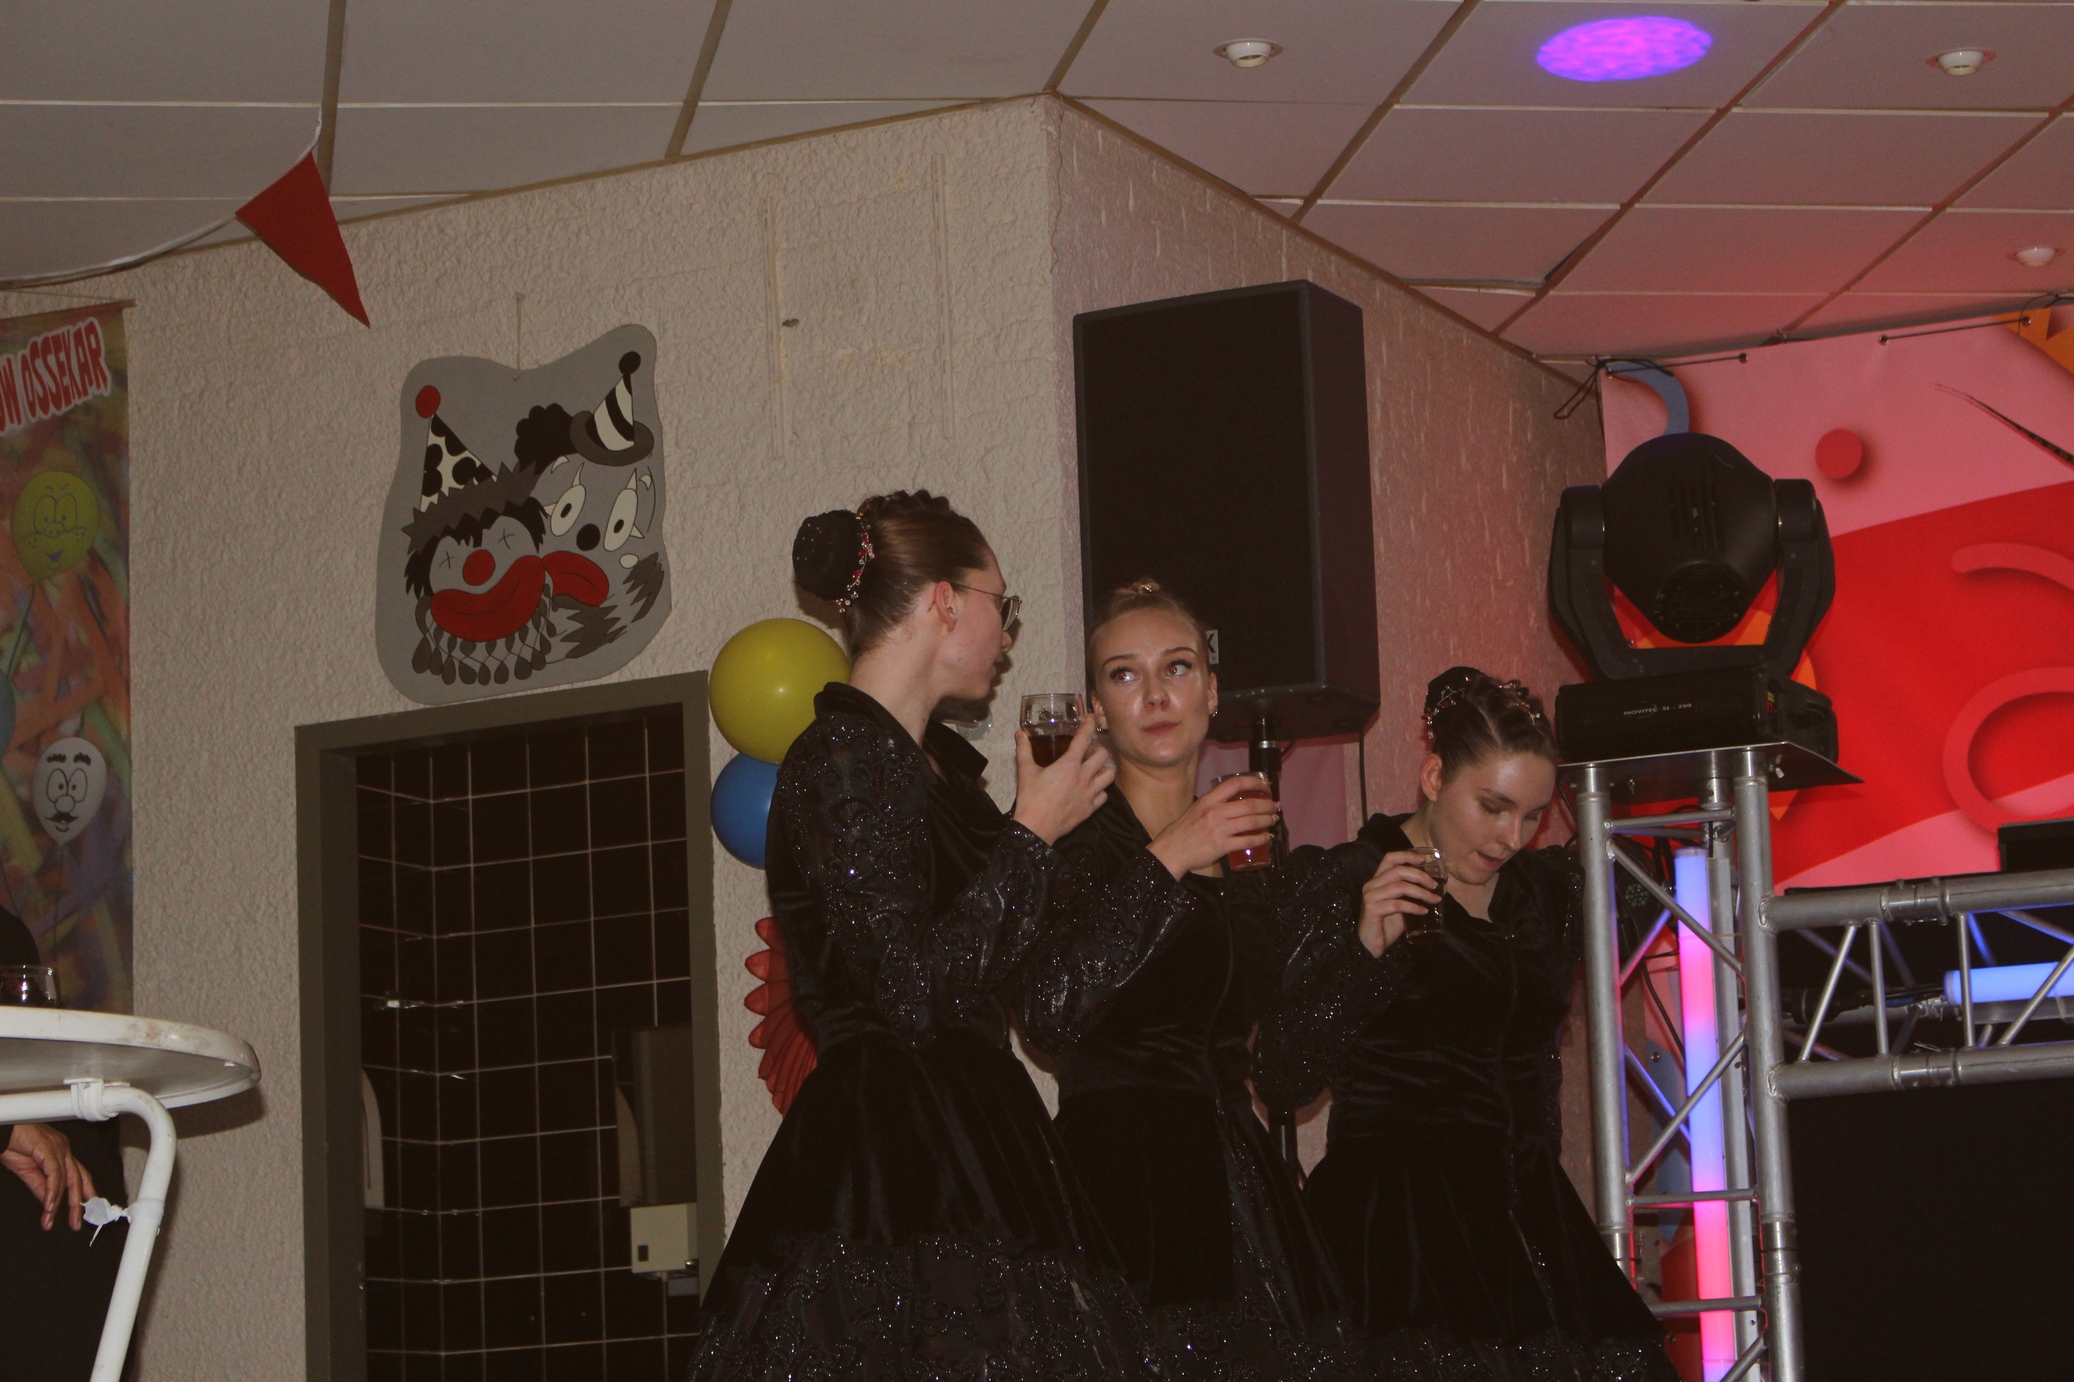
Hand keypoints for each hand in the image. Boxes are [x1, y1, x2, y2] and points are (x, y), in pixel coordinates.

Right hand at [4, 1121, 96, 1230]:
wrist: (4, 1127)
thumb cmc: (13, 1142)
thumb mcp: (27, 1170)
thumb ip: (40, 1185)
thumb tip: (49, 1202)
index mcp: (61, 1152)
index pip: (79, 1174)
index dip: (86, 1191)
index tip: (87, 1208)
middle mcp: (64, 1149)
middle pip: (77, 1179)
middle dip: (78, 1203)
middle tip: (76, 1223)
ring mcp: (58, 1148)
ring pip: (66, 1179)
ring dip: (59, 1203)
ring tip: (50, 1220)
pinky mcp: (48, 1149)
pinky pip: (54, 1175)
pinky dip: (52, 1192)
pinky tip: (49, 1206)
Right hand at [1012, 717, 1114, 844]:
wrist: (1036, 828)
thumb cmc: (1030, 799)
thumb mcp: (1025, 771)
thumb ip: (1024, 750)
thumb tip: (1019, 734)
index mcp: (1068, 765)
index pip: (1084, 739)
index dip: (1089, 725)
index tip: (1091, 718)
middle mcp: (1083, 777)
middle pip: (1103, 755)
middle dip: (1097, 750)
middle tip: (1087, 752)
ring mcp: (1089, 794)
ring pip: (1109, 776)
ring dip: (1103, 770)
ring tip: (1094, 770)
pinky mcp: (1090, 809)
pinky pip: (1104, 796)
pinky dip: (1100, 791)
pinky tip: (1091, 790)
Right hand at [1147, 774, 1278, 878]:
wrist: (1170, 852)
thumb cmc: (1182, 832)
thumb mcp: (1195, 810)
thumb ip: (1212, 805)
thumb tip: (1232, 803)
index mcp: (1208, 800)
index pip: (1235, 784)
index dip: (1254, 781)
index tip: (1265, 784)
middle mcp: (1215, 812)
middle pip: (1249, 804)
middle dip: (1267, 804)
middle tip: (1274, 806)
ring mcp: (1219, 829)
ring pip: (1251, 821)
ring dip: (1267, 820)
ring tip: (1273, 819)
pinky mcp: (1222, 846)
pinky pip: (1247, 840)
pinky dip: (1261, 838)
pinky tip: (1267, 837)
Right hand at [1356, 851, 1442, 957]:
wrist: (1372, 945)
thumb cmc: (1387, 925)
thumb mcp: (1401, 905)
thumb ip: (1411, 895)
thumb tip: (1437, 889)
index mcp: (1377, 880)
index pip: (1389, 859)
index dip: (1406, 856)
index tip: (1423, 860)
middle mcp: (1371, 885)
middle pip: (1397, 871)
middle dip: (1420, 876)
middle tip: (1435, 885)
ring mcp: (1370, 897)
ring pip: (1399, 887)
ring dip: (1421, 893)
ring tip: (1434, 900)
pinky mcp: (1372, 910)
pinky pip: (1397, 905)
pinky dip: (1413, 907)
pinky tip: (1423, 912)